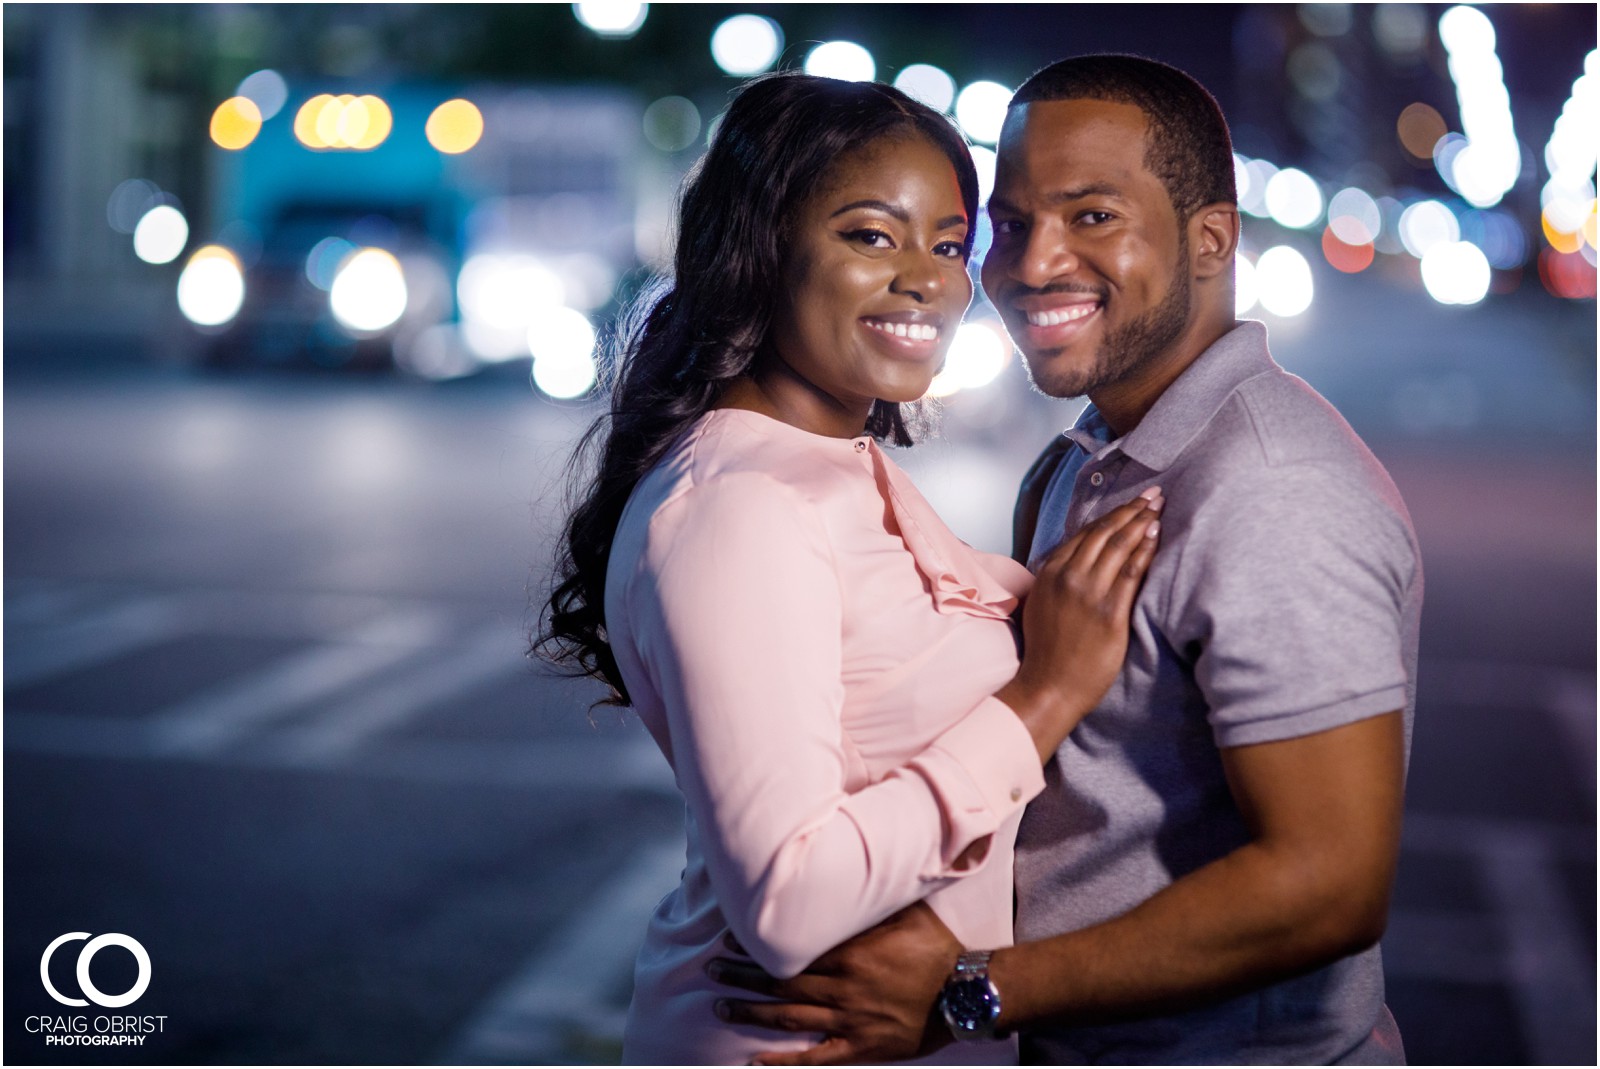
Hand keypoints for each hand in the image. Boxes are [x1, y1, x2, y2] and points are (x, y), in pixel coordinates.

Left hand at [707, 902, 961, 1064]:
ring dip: (751, 1011)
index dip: (757, 944)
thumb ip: (872, 900)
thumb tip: (849, 871)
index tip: (729, 936)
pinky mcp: (860, 1047)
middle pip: (780, 981)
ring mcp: (849, 1019)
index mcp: (850, 952)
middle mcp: (842, 986)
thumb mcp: (905, 911)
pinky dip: (783, 1063)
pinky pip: (814, 1059)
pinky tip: (755, 1063)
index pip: (792, 947)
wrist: (968, 991)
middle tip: (710, 969)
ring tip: (720, 1005)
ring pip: (788, 1017)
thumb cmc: (938, 947)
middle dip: (742, 975)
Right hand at [1000, 489, 1161, 760]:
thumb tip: (1076, 563)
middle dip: (1131, 509)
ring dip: (1141, 522)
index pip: (1085, 534)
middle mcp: (1068, 577)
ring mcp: (1089, 593)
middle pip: (1104, 533)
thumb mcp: (1041, 605)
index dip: (1111, 515)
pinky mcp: (1109, 612)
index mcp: (1050, 573)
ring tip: (1159, 508)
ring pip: (1118, 546)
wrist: (1049, 686)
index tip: (1130, 502)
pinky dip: (1144, 550)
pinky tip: (1157, 535)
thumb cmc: (1047, 652)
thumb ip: (1057, 580)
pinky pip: (1131, 572)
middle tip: (1153, 494)